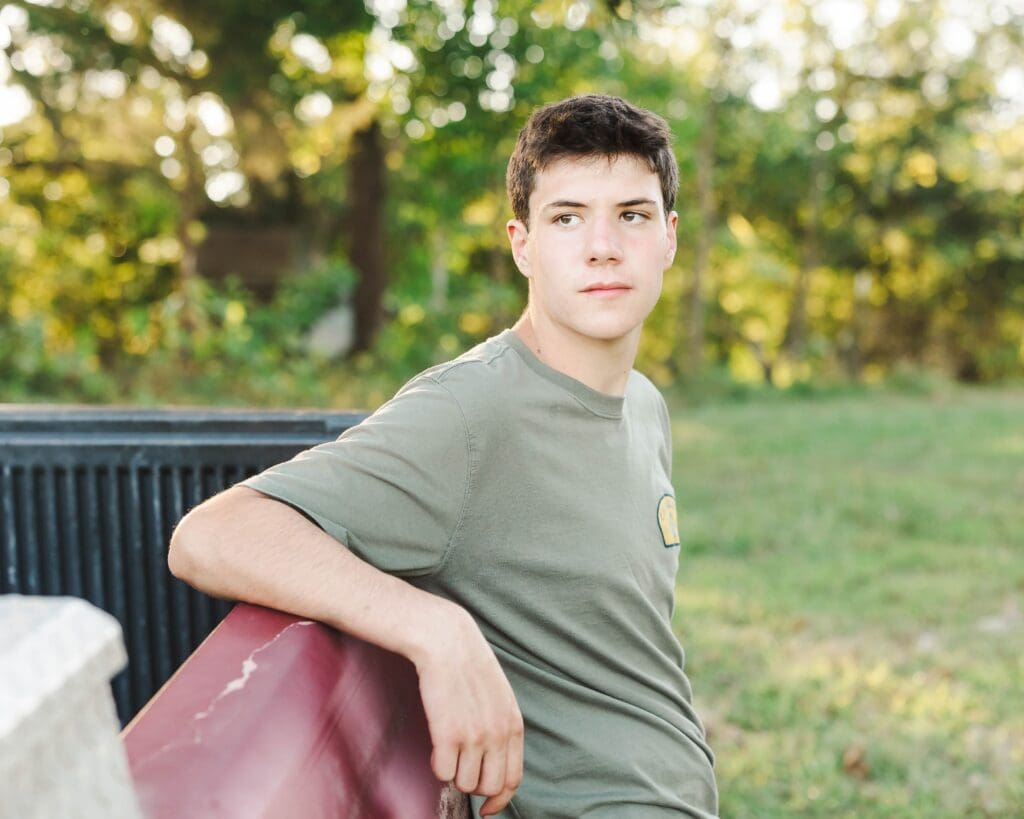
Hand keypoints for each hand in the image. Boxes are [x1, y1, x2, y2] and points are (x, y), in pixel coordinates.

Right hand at [412, 602, 523, 816]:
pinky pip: (443, 772)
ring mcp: (474, 736)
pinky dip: (438, 765)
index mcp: (514, 724)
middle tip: (461, 768)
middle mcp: (498, 733)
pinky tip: (437, 743)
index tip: (486, 808)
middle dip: (474, 786)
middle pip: (489, 787)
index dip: (498, 799)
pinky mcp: (448, 734)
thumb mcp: (498, 695)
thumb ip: (501, 727)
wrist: (444, 640)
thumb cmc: (467, 665)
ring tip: (448, 747)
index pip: (513, 780)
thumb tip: (494, 762)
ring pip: (464, 784)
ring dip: (454, 772)